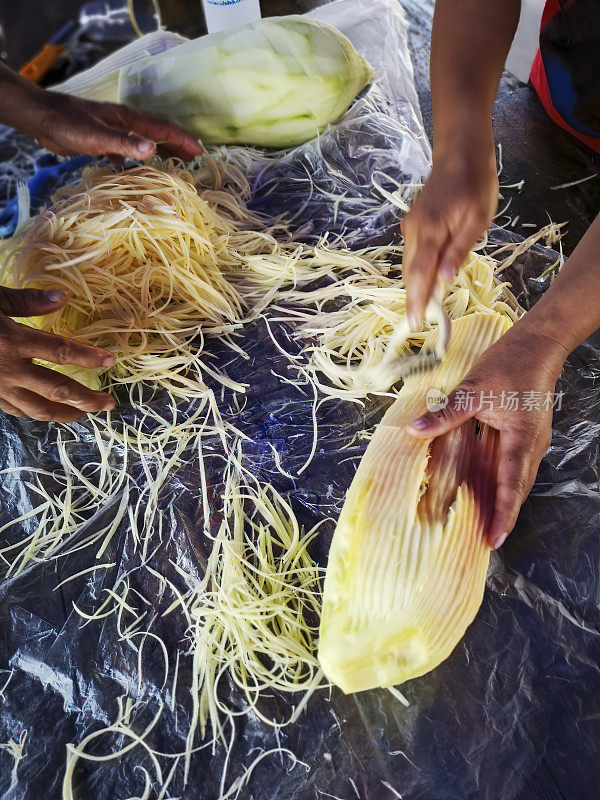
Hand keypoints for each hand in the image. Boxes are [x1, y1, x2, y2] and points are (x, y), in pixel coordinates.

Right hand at [0, 286, 115, 422]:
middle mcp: (7, 370)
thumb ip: (27, 300)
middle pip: (58, 390)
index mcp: (12, 341)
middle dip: (87, 399)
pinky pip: (16, 410)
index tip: (110, 360)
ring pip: (38, 410)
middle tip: (109, 403)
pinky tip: (46, 412)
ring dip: (66, 414)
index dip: (89, 357)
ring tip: (85, 413)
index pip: (62, 352)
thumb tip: (62, 297)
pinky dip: (35, 414)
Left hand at [25, 91, 202, 161]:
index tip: (198, 152)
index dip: (182, 140)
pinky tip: (136, 171)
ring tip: (173, 165)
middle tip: (194, 160)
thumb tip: (153, 149)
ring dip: (160, 152)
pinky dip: (136, 160)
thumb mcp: (97, 135)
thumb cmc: (67, 123)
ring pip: (143, 142)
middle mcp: (125, 124)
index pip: (163, 128)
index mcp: (129, 119)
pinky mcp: (103, 141)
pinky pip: (126, 151)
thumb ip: (125, 142)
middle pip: (158, 134)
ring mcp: (114, 131)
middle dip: (177, 145)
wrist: (42, 118)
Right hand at [402, 137, 498, 328]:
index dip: (416, 300)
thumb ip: (459, 250)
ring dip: (416, 285)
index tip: (414, 324)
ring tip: (425, 308)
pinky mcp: (413, 224)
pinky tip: (429, 280)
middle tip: (422, 323)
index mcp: (431, 230)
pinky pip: (413, 253)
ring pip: (410, 264)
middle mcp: (414, 230)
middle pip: (410, 272)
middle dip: (415, 298)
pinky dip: (419, 270)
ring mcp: (411, 227)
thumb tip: (445, 279)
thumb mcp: (478, 219)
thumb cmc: (476, 184)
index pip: (419, 273)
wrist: (460, 152)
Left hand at [407, 326, 567, 548]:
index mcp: (522, 439)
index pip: (511, 484)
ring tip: (483, 521)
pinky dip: (499, 480)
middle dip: (501, 515)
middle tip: (483, 541)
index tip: (493, 539)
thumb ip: (445, 413)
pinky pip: (512, 464)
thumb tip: (416, 430)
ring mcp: (531, 440)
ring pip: (516, 478)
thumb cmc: (510, 363)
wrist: (538, 343)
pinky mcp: (525, 433)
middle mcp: (532, 445)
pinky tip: (482, 485)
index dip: (502, 514)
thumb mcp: (474, 389)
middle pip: (516, 488)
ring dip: (501, 499)